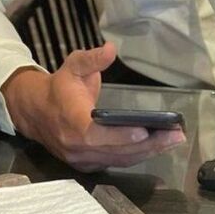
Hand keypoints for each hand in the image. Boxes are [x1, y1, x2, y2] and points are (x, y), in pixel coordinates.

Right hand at [1, 42, 185, 170]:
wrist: (37, 111)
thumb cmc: (60, 86)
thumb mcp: (73, 65)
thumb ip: (92, 58)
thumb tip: (110, 49)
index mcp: (71, 121)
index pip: (96, 134)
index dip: (119, 135)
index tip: (144, 130)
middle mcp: (76, 146)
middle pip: (115, 151)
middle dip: (148, 143)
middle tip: (176, 133)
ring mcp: (83, 159)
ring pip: (120, 159)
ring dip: (149, 151)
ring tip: (175, 138)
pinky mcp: (89, 164)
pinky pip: (117, 162)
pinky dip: (138, 155)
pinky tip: (158, 145)